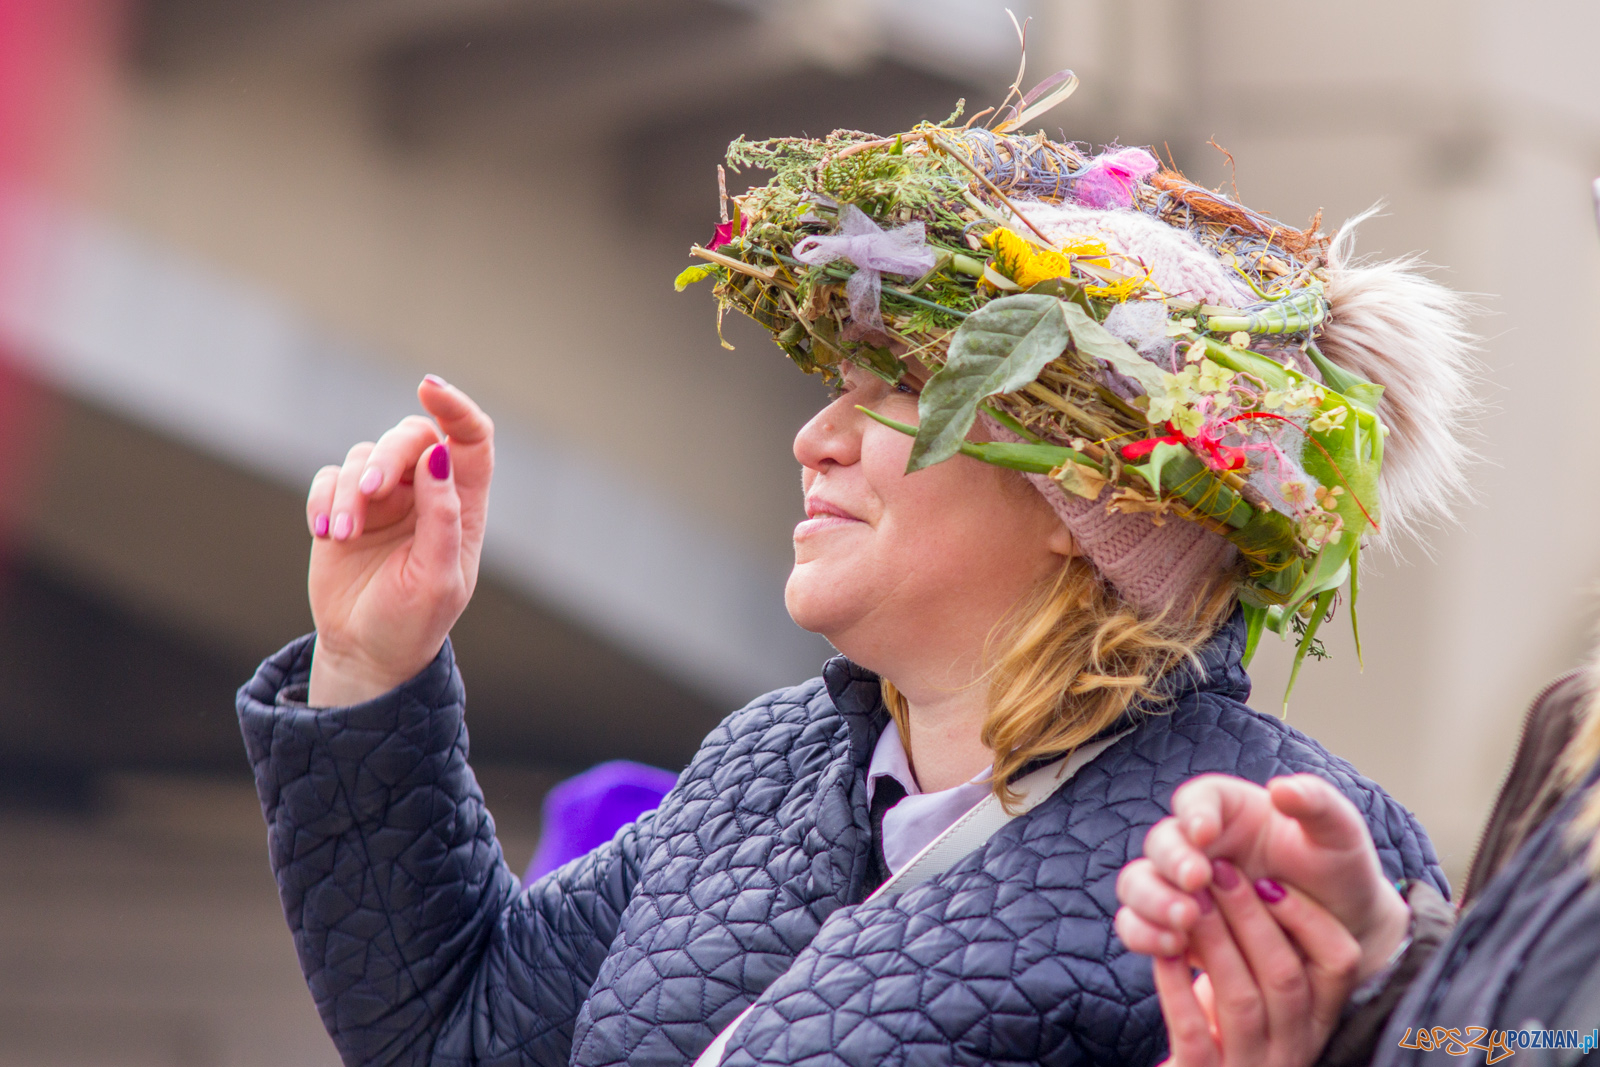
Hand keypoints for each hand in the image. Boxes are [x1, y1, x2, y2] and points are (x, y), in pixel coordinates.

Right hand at [305, 376, 493, 705]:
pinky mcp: (344, 507)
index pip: (471, 439)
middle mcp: (427, 491)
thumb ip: (442, 518)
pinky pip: (329, 477)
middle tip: (371, 495)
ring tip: (342, 536)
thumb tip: (439, 456)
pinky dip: (323, 499)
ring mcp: (384, 497)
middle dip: (387, 459)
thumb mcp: (437, 578)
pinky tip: (325, 533)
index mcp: (463, 505)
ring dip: (349, 493)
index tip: (429, 388)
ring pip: (365, 457)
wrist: (367, 651)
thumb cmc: (414, 620)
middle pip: (411, 437)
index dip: (456, 408)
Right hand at [1117, 774, 1408, 979]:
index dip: (1194, 813)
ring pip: (1138, 883)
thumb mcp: (1339, 833)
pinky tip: (1173, 946)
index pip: (1196, 799)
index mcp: (1227, 810)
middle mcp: (1194, 845)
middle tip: (1199, 881)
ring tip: (1186, 920)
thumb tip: (1282, 789)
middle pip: (1159, 842)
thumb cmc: (1337, 870)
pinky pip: (1138, 927)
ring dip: (1152, 900)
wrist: (1344, 926)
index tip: (1205, 833)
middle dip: (1172, 861)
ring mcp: (1179, 887)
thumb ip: (1317, 803)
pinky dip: (1145, 935)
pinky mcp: (1174, 928)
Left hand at [1154, 862, 1361, 1066]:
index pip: (1340, 966)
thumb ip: (1261, 947)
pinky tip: (1163, 951)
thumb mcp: (1255, 991)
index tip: (1270, 880)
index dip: (1309, 919)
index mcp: (1314, 1020)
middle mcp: (1292, 1048)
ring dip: (1215, 942)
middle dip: (1251, 917)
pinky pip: (1194, 1032)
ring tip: (1190, 900)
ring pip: (1241, 1000)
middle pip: (1285, 976)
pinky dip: (1177, 986)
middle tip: (1220, 872)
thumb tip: (1255, 875)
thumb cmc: (1220, 1032)